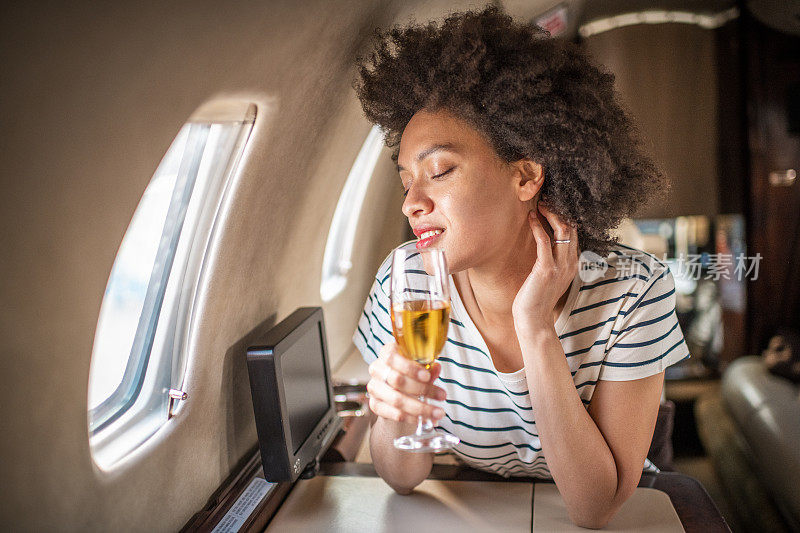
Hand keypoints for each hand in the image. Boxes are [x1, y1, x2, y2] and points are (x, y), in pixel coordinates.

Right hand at [366, 341, 445, 423]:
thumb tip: (436, 368)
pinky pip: (395, 414)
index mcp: (387, 353)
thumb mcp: (419, 367)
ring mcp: (374, 388)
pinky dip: (413, 418)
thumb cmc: (409, 374)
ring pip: (397, 399)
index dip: (409, 368)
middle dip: (423, 389)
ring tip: (437, 412)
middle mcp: (377, 369)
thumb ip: (427, 368)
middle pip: (397, 380)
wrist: (398, 392)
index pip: (391, 357)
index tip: (427, 376)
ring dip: (420, 408)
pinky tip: (425, 419)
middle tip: (442, 396)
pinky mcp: (375, 405)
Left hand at [512, 202, 578, 331]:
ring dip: (550, 214)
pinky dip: (538, 226)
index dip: (565, 217)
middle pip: (572, 228)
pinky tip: (531, 218)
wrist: (534, 320)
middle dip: (560, 211)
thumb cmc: (536, 299)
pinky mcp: (546, 270)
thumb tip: (545, 245)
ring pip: (563, 231)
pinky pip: (544, 241)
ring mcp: (560, 266)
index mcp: (573, 264)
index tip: (553, 205)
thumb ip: (552, 262)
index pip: (575, 233)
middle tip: (546, 199)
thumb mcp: (549, 277)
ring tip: (540, 204)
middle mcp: (570, 263)